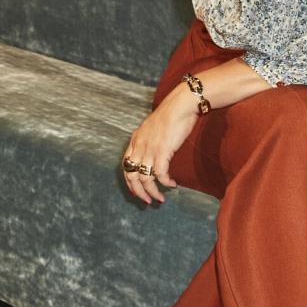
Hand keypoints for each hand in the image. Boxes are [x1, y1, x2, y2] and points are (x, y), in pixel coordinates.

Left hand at [120, 86, 199, 203]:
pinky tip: (172, 184)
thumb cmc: (172, 115)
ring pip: (145, 178)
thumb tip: (155, 154)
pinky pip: (160, 174)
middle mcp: (139, 145)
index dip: (130, 181)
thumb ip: (150, 141)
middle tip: (147, 201)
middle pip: (132, 176)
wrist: (181, 105)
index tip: (137, 190)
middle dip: (138, 192)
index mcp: (136, 140)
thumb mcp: (155, 128)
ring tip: (160, 198)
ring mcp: (150, 148)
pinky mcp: (162, 151)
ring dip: (152, 192)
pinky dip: (165, 182)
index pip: (125, 165)